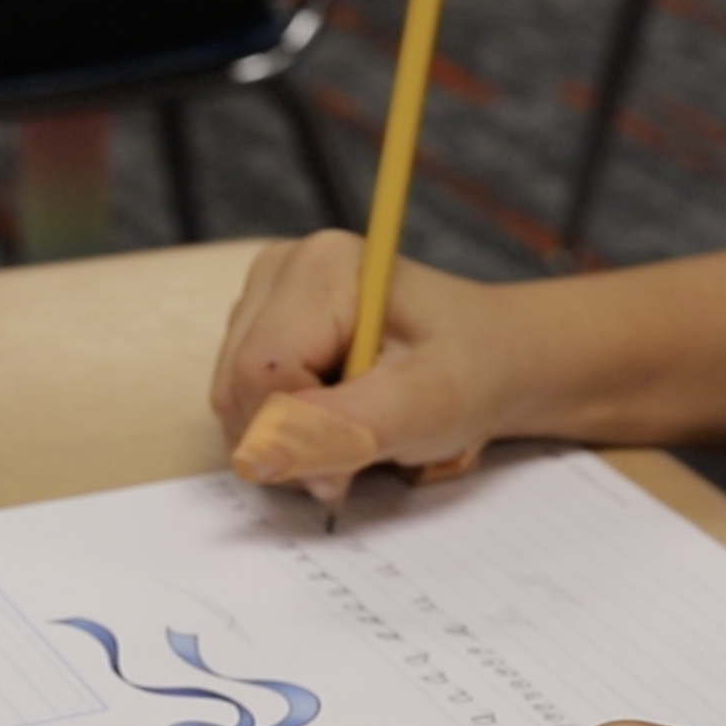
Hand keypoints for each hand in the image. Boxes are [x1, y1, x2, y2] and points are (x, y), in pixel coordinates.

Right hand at [211, 231, 521, 493]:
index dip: (300, 429)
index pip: (260, 373)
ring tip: (359, 425)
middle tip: (366, 442)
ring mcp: (262, 302)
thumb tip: (256, 459)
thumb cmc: (471, 372)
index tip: (362, 446)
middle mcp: (278, 273)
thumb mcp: (425, 405)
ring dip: (291, 442)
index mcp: (320, 266)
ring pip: (233, 404)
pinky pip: (241, 406)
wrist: (492, 360)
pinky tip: (337, 418)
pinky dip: (287, 433)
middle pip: (236, 388)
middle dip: (294, 439)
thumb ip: (338, 430)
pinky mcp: (259, 333)